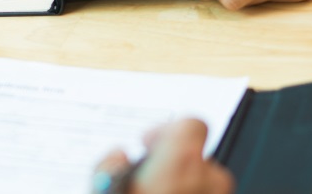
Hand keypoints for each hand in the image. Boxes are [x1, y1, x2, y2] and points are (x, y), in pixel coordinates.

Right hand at [93, 119, 232, 193]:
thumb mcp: (103, 187)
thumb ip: (109, 165)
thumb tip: (117, 157)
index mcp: (182, 161)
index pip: (191, 123)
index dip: (167, 131)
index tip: (148, 145)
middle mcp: (208, 178)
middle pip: (196, 156)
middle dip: (173, 164)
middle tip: (148, 179)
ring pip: (203, 181)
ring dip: (183, 184)